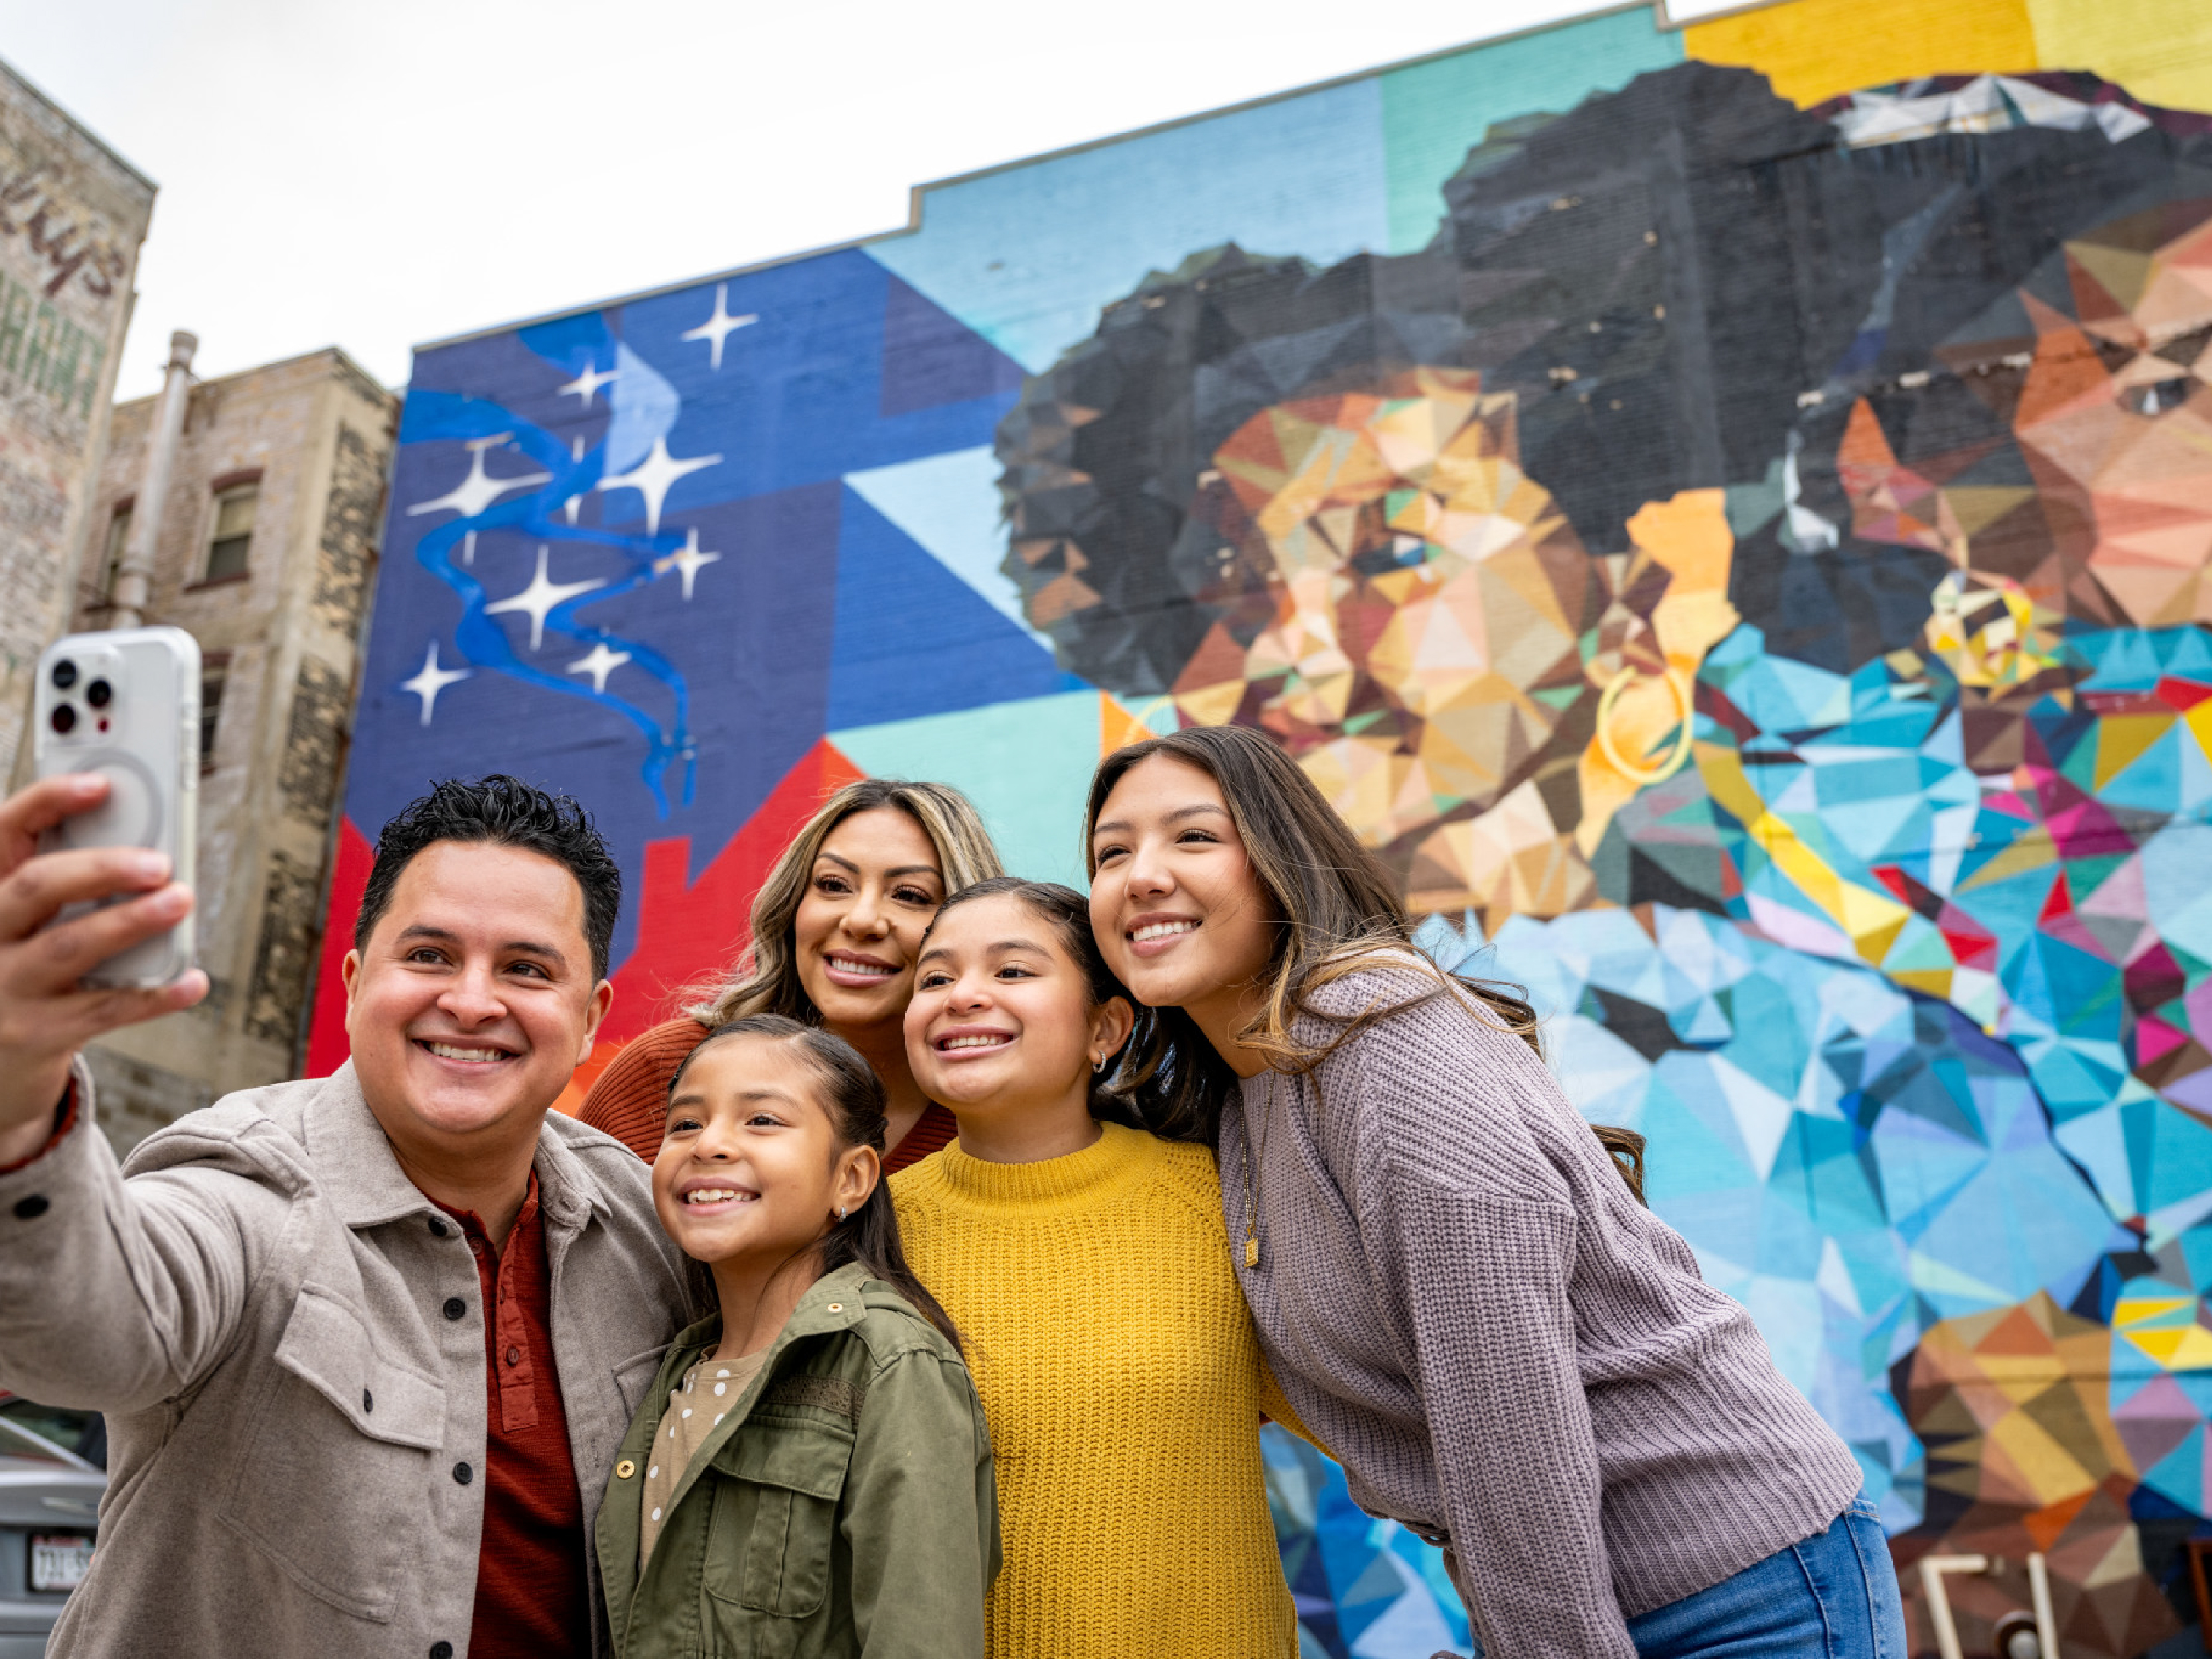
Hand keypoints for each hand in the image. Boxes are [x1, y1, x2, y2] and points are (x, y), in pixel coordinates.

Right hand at [0, 775, 208, 1163]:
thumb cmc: (22, 967)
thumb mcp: (25, 920)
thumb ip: (66, 883)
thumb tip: (143, 843)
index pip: (4, 832)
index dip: (47, 802)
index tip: (99, 784)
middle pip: (36, 886)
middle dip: (100, 867)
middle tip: (158, 861)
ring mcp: (6, 986)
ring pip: (70, 945)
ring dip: (131, 920)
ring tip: (180, 900)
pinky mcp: (36, 1033)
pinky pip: (105, 1008)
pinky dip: (155, 994)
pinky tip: (193, 980)